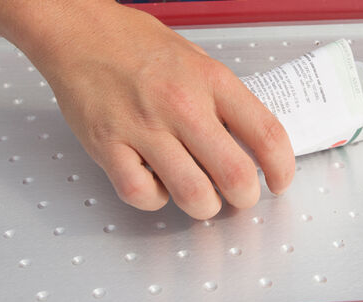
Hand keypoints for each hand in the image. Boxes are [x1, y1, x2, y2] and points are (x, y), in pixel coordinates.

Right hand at [0, 0, 294, 218]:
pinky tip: (155, 183)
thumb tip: (250, 142)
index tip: (279, 181)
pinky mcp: (109, 147)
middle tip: (239, 197)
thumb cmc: (135, 45)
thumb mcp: (197, 61)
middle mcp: (182, 105)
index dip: (282, 168)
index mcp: (212, 81)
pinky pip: (143, 195)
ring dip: (204, 207)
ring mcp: (144, 128)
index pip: (267, 134)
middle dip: (244, 198)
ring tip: (201, 197)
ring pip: (194, 195)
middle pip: (236, 176)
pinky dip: (155, 199)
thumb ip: (223, 101)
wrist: (80, 32)